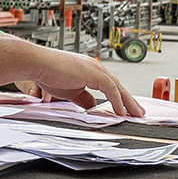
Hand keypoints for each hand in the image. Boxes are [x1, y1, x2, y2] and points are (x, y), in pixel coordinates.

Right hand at [21, 44, 141, 116]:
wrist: (39, 64)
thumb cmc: (49, 74)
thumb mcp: (70, 91)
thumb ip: (83, 98)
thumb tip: (92, 106)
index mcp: (91, 70)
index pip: (111, 86)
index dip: (120, 99)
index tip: (126, 110)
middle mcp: (96, 68)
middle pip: (118, 86)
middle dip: (129, 101)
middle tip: (138, 113)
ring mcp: (96, 69)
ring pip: (118, 87)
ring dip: (128, 102)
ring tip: (135, 114)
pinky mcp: (94, 73)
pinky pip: (111, 89)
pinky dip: (117, 101)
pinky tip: (121, 112)